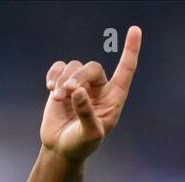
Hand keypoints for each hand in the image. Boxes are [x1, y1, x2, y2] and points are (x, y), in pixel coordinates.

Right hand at [41, 25, 141, 161]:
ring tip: (57, 97)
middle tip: (68, 91)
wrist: (61, 149)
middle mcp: (99, 89)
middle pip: (93, 67)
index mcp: (113, 100)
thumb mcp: (89, 135)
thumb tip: (78, 91)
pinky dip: (54, 74)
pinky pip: (60, 67)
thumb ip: (86, 114)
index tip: (135, 30)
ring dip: (63, 79)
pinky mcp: (63, 85)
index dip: (131, 51)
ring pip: (74, 66)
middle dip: (79, 76)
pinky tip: (49, 88)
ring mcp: (81, 85)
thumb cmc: (81, 145)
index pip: (125, 71)